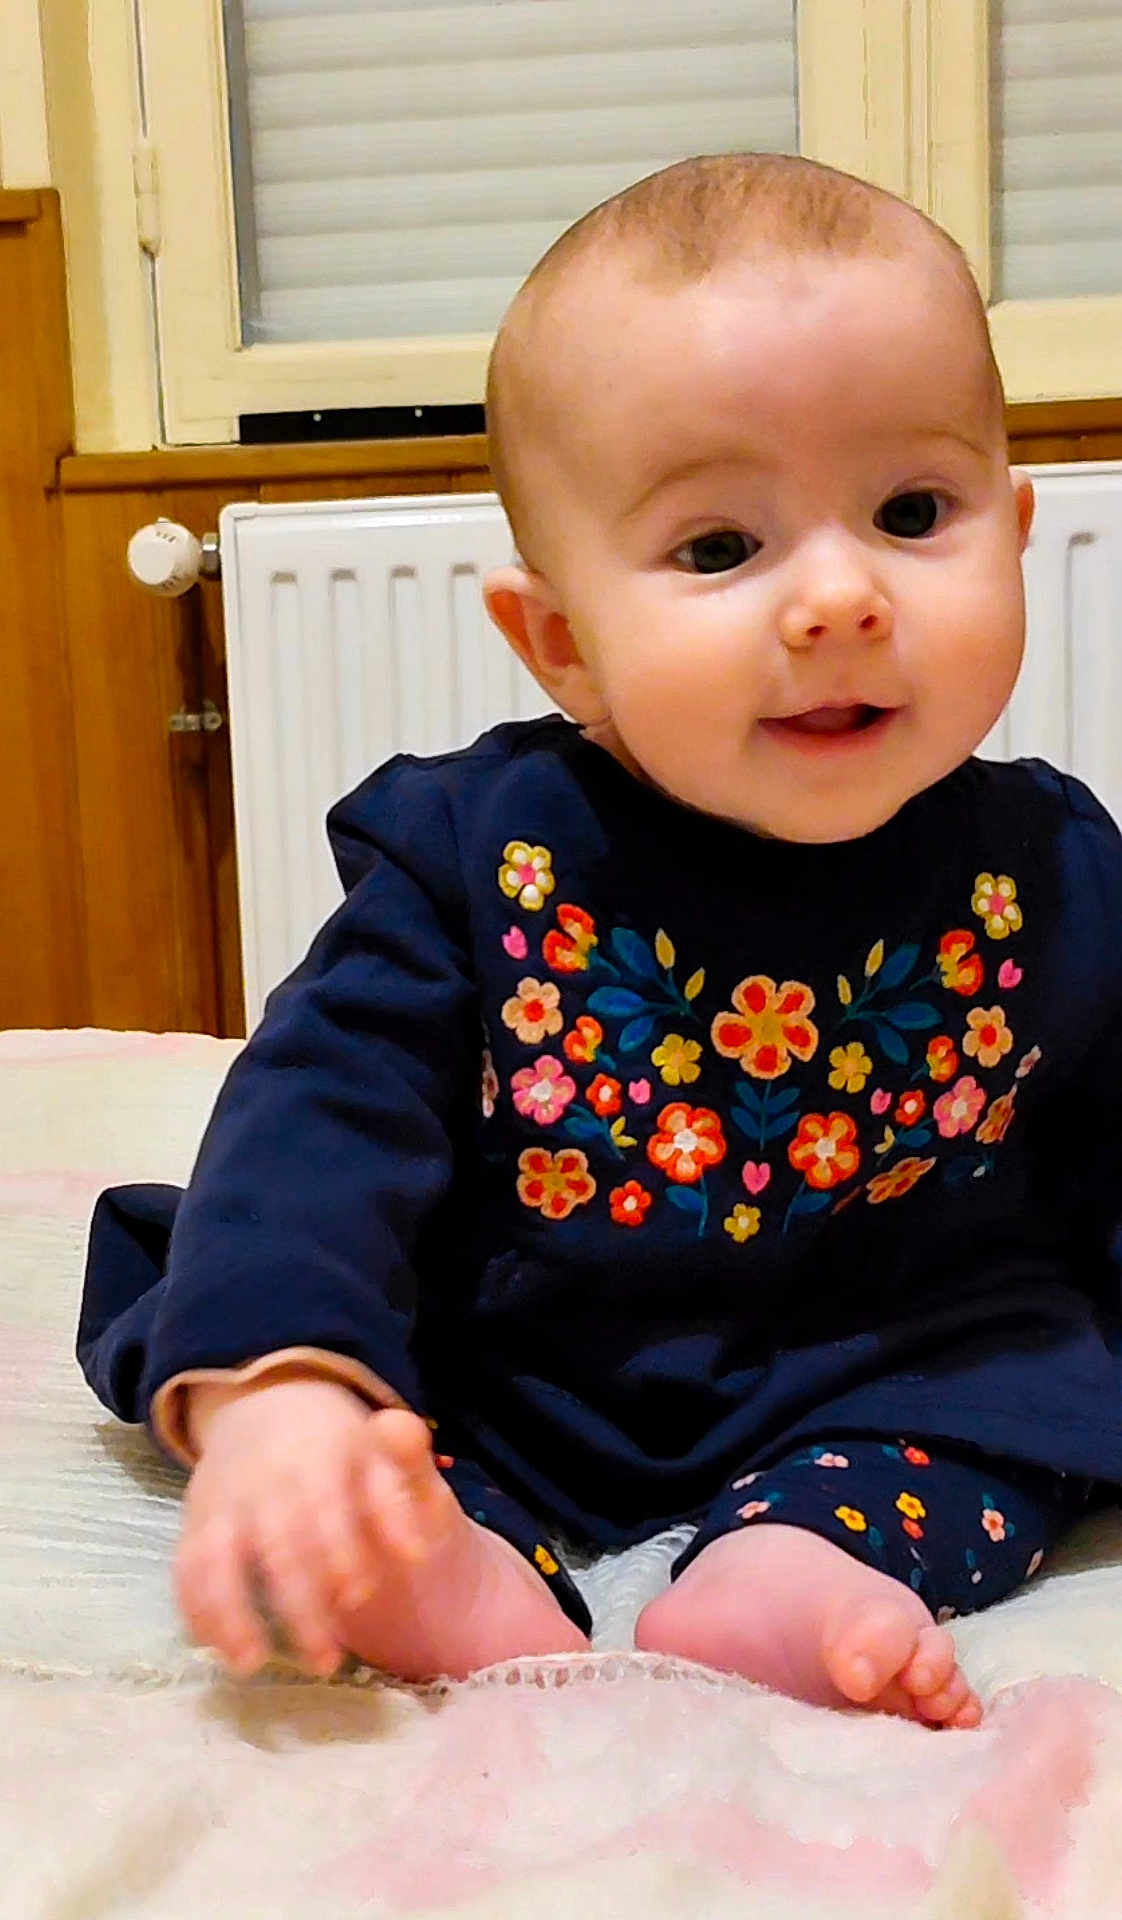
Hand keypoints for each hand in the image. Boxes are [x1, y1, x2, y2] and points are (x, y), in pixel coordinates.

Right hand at [174, 1375, 387, 1676]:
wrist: (265, 1405)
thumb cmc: (338, 1446)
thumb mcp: (378, 1452)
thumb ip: (401, 1498)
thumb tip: (416, 1551)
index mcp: (318, 1457)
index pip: (327, 1508)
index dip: (342, 1553)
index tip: (359, 1596)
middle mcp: (264, 1480)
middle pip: (276, 1546)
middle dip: (299, 1606)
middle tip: (325, 1662)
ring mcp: (223, 1501)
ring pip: (217, 1558)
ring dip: (230, 1613)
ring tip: (251, 1664)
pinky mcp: (195, 1521)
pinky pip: (186, 1567)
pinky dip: (194, 1608)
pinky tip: (216, 1647)